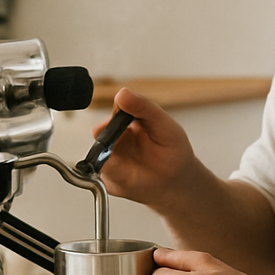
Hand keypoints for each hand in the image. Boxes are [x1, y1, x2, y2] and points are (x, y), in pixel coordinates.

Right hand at [93, 88, 200, 212]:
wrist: (177, 181)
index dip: (119, 114)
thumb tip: (122, 93)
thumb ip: (144, 107)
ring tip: (133, 165)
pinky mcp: (109, 178)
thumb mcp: (164, 124)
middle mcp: (116, 138)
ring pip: (97, 155)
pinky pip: (101, 176)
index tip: (125, 118)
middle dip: (110, 138)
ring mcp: (111, 158)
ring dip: (112, 159)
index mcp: (127, 120)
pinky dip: (113, 176)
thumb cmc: (172, 150)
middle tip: (127, 145)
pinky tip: (130, 177)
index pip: (115, 111)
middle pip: (100, 132)